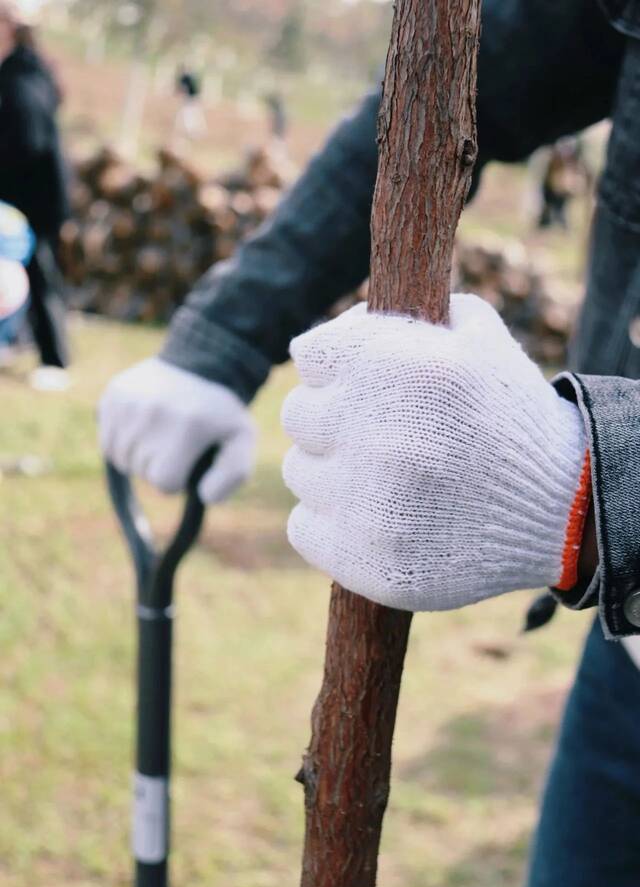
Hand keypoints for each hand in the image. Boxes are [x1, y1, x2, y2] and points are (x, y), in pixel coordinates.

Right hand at [99, 358, 256, 502]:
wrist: (202, 363)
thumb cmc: (221, 413)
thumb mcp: (241, 441)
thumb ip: (232, 475)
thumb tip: (204, 496)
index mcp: (187, 427)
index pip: (164, 483)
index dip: (178, 477)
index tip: (189, 458)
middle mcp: (153, 413)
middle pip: (142, 472)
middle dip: (159, 465)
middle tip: (177, 442)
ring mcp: (128, 403)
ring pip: (122, 459)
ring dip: (139, 457)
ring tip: (161, 435)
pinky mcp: (113, 395)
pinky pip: (107, 442)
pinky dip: (122, 443)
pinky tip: (143, 427)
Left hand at [282, 296, 587, 610]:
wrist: (559, 508)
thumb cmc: (510, 416)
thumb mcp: (477, 337)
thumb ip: (408, 317)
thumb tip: (345, 327)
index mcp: (396, 367)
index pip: (309, 355)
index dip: (334, 366)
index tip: (357, 381)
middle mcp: (374, 431)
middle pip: (297, 414)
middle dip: (330, 416)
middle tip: (372, 431)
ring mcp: (365, 501)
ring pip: (300, 471)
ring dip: (331, 469)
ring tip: (383, 477)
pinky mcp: (361, 558)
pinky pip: (304, 526)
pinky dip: (330, 521)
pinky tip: (372, 515)